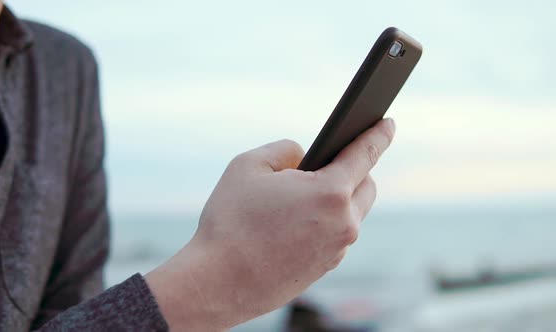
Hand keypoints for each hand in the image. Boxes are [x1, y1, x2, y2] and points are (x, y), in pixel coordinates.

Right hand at [145, 118, 395, 330]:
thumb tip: (303, 158)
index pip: (365, 154)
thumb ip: (285, 150)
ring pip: (350, 214)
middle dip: (352, 171)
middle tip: (321, 167)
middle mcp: (343, 224)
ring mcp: (337, 250)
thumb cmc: (230, 222)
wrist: (218, 282)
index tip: (388, 124)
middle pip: (365, 186)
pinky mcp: (326, 269)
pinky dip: (324, 224)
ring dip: (336, 200)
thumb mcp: (249, 165)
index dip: (379, 134)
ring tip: (299, 199)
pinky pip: (335, 236)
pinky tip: (293, 225)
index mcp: (330, 193)